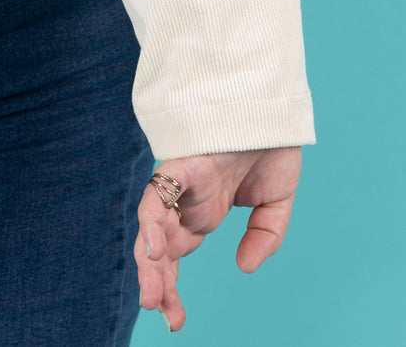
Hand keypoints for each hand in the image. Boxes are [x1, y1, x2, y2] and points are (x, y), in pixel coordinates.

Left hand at [135, 146, 301, 331]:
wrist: (271, 105)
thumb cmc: (270, 142)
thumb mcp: (276, 201)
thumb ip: (265, 235)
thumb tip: (245, 267)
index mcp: (203, 209)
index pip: (177, 254)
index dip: (170, 285)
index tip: (175, 321)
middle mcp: (186, 200)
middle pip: (159, 248)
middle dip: (157, 284)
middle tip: (163, 317)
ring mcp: (180, 183)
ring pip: (152, 227)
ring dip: (150, 263)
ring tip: (151, 298)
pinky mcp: (179, 163)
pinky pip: (158, 194)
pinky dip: (154, 221)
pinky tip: (156, 249)